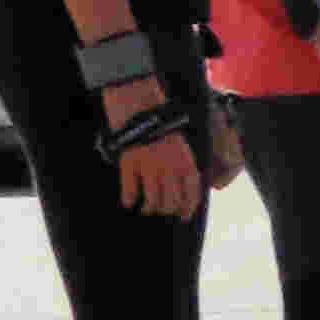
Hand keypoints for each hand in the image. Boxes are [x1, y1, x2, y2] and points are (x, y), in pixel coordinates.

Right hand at [105, 87, 200, 219]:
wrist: (139, 102)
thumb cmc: (161, 122)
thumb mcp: (180, 141)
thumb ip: (183, 162)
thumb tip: (184, 184)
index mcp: (185, 160)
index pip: (191, 193)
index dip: (187, 208)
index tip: (183, 216)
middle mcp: (169, 167)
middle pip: (170, 201)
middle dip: (167, 210)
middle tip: (162, 210)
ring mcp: (148, 166)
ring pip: (151, 200)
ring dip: (149, 208)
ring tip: (146, 208)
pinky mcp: (129, 163)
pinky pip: (129, 189)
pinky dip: (129, 199)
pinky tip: (128, 202)